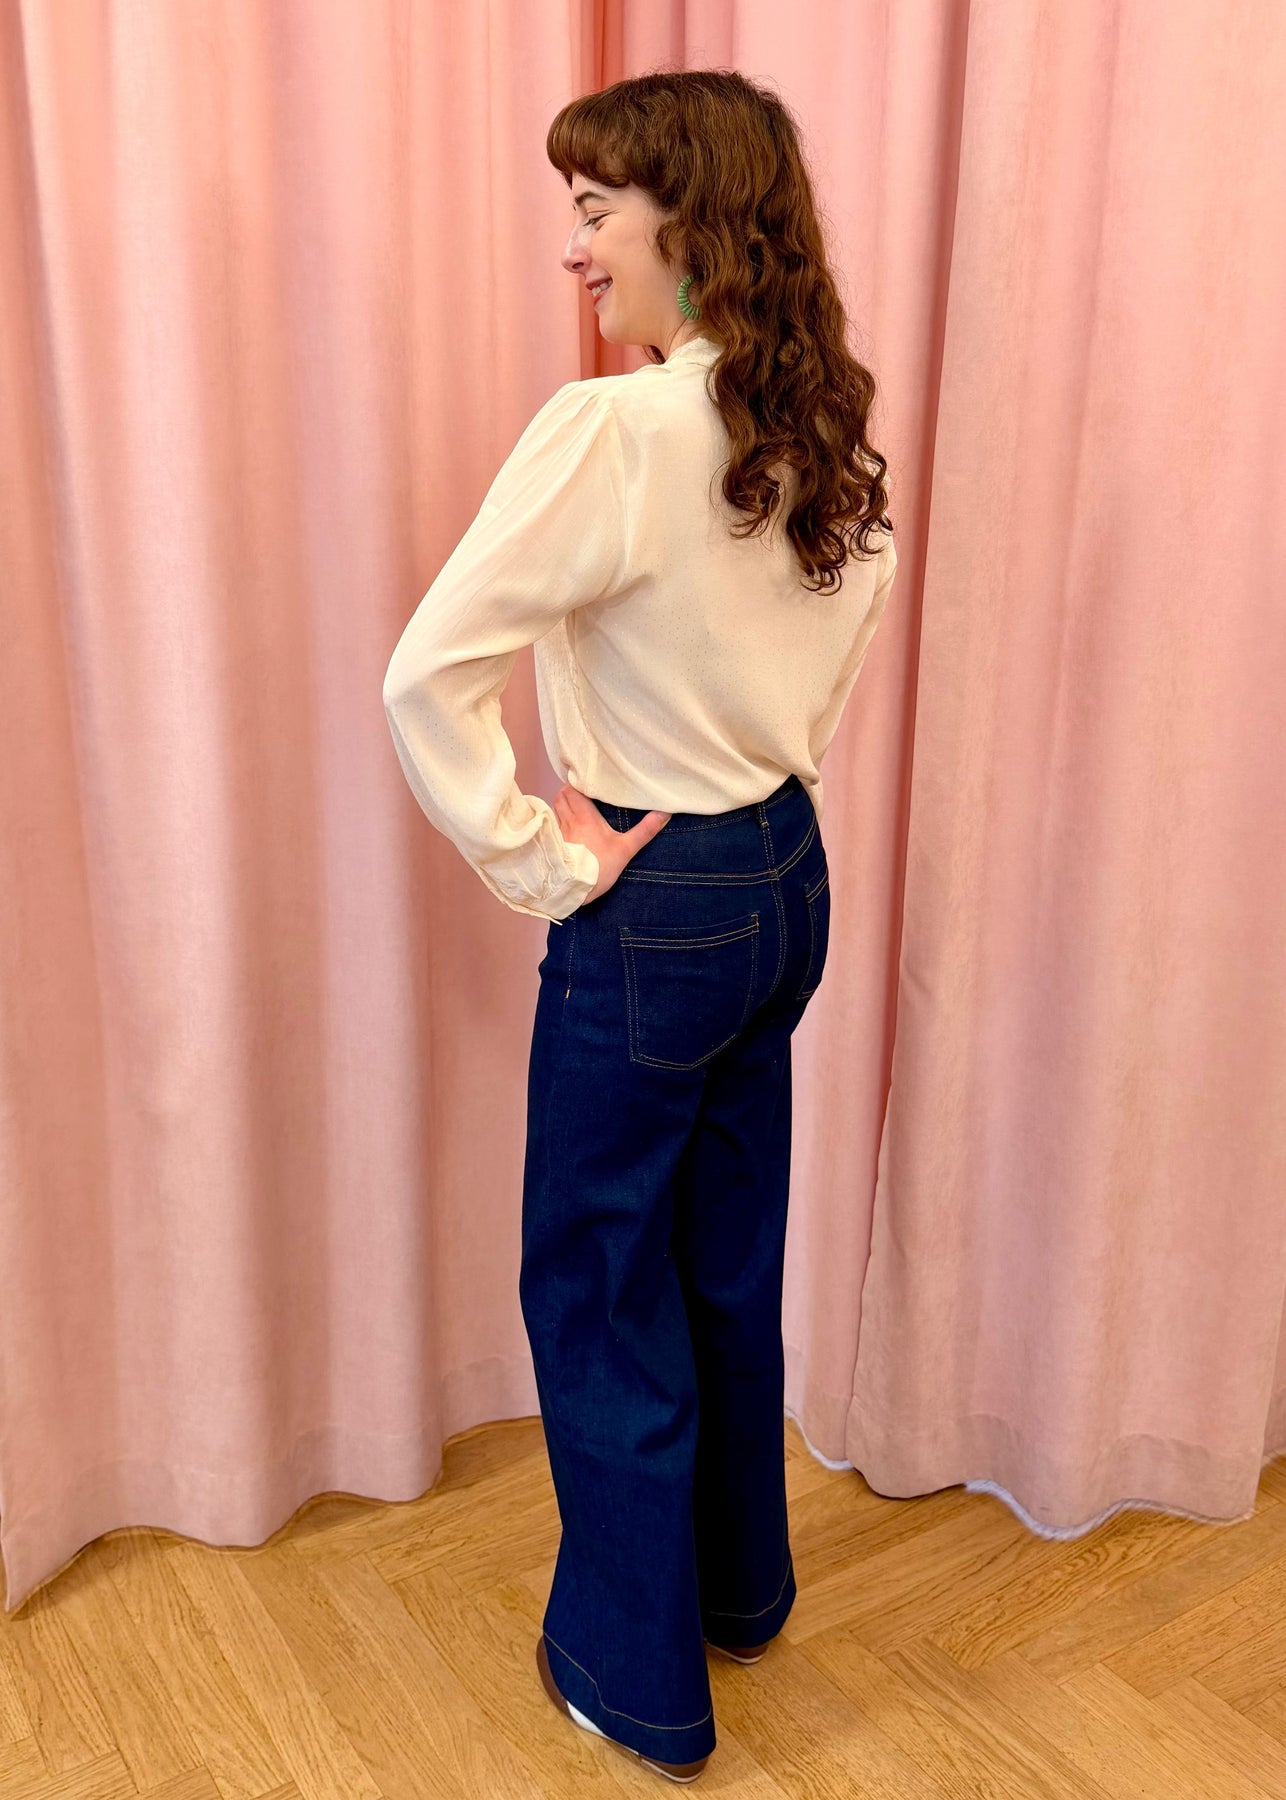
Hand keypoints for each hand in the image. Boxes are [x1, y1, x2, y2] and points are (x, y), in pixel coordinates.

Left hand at [553, 781, 671, 902]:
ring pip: (556, 809)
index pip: (572, 789)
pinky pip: (553, 824)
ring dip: (563, 804)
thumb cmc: (600, 867)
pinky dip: (558, 819)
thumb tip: (664, 813)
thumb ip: (644, 831)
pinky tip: (568, 825)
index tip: (585, 779)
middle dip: (569, 790)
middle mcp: (568, 821)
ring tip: (575, 805)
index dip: (575, 782)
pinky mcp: (554, 845)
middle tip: (581, 790)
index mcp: (584, 816)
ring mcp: (559, 833)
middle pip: (561, 796)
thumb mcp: (626, 849)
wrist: (574, 889)